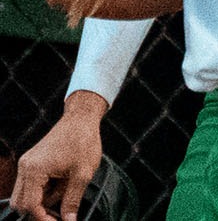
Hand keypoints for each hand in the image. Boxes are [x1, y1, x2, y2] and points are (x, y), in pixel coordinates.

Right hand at [10, 90, 106, 220]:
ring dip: (44, 199)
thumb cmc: (84, 142)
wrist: (81, 119)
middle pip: (21, 203)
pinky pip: (32, 185)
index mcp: (34, 171)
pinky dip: (45, 190)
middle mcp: (24, 168)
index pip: (30, 205)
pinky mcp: (31, 163)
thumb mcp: (82, 174)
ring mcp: (26, 165)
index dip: (44, 218)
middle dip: (40, 211)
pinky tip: (63, 181)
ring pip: (26, 195)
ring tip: (67, 187)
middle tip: (62, 212)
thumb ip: (72, 200)